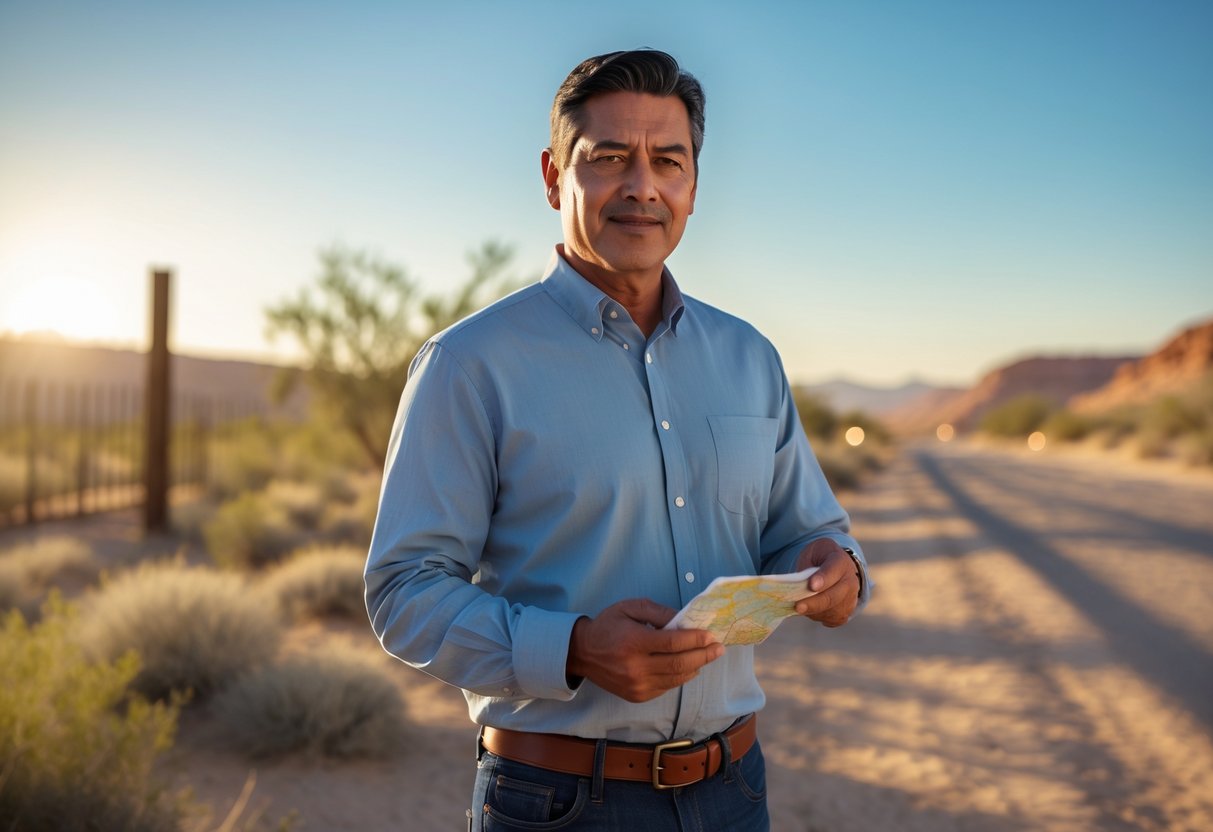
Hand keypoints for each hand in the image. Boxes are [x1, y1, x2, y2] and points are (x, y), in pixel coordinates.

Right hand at [566, 599, 724, 702]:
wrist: (582, 653)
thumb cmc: (608, 625)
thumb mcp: (630, 608)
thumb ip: (658, 612)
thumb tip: (684, 621)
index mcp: (633, 642)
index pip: (673, 643)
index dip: (695, 640)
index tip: (711, 635)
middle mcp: (636, 667)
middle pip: (679, 663)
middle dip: (704, 655)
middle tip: (719, 648)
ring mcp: (637, 685)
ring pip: (676, 678)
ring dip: (696, 667)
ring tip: (708, 656)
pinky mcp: (637, 696)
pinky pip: (667, 687)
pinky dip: (681, 677)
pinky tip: (689, 667)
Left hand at [793, 539, 860, 627]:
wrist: (836, 567)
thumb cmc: (819, 559)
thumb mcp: (811, 554)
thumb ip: (805, 569)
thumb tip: (796, 589)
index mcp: (841, 562)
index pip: (833, 570)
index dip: (823, 579)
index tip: (812, 586)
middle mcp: (850, 581)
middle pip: (832, 597)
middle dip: (814, 603)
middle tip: (797, 607)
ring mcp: (851, 599)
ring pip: (830, 611)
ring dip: (813, 611)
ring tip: (799, 605)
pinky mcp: (846, 613)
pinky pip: (830, 620)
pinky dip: (817, 616)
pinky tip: (810, 609)